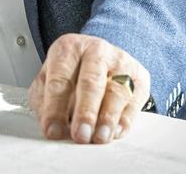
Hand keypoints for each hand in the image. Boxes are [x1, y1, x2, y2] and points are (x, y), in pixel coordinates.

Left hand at [28, 34, 149, 144]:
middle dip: (85, 112)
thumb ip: (45, 102)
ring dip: (108, 118)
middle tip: (80, 135)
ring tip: (99, 137)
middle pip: (91, 82)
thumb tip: (53, 128)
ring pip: (116, 92)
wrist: (100, 57)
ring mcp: (121, 61)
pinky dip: (125, 120)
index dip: (55, 107)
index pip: (60, 78)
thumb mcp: (49, 79)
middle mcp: (96, 50)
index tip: (53, 130)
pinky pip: (134, 100)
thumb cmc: (71, 71)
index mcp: (68, 48)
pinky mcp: (140, 77)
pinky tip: (115, 132)